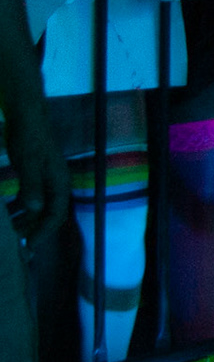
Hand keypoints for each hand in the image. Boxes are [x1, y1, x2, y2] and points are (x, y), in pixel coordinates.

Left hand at [5, 105, 69, 244]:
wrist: (26, 116)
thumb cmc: (29, 138)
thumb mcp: (28, 163)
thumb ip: (32, 186)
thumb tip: (35, 210)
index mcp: (58, 182)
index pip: (56, 214)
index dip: (44, 231)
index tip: (29, 244)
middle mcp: (55, 183)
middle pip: (49, 213)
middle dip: (34, 228)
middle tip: (17, 242)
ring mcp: (46, 179)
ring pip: (39, 206)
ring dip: (26, 219)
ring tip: (9, 230)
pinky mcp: (36, 174)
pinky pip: (31, 197)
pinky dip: (20, 207)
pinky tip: (7, 212)